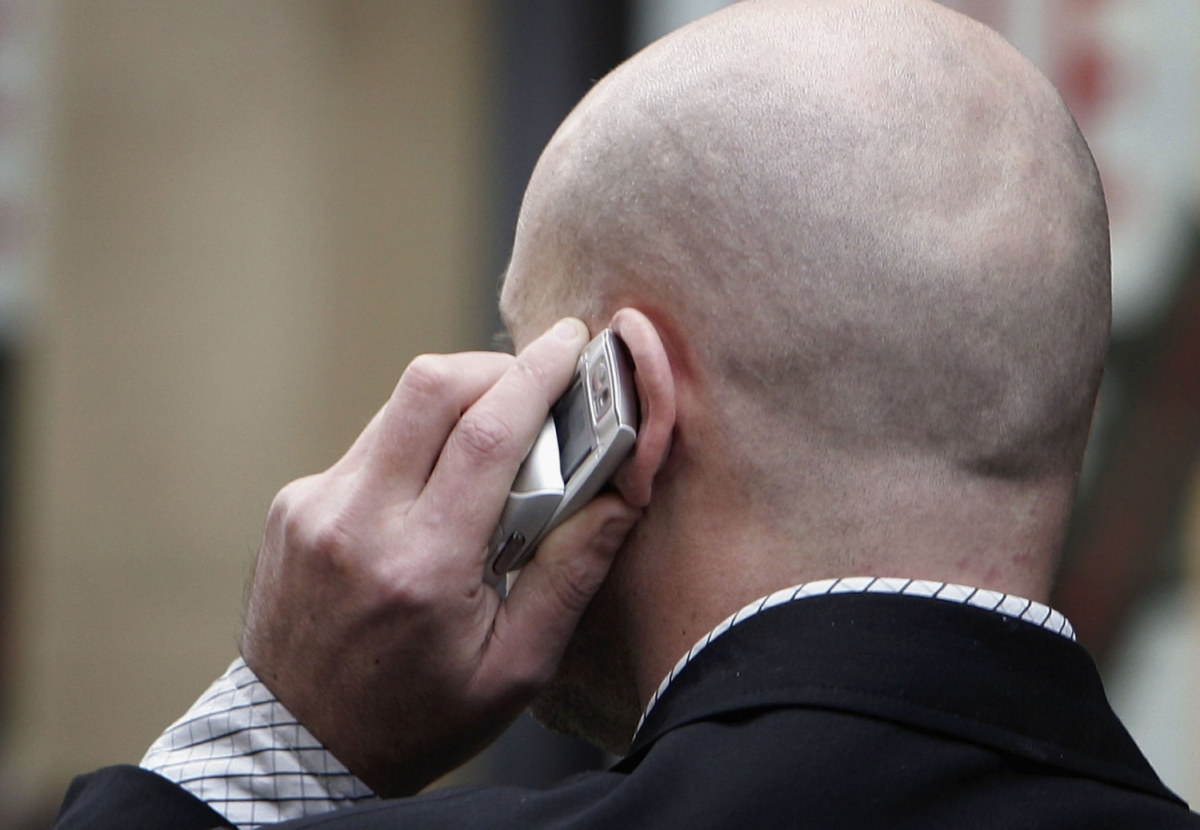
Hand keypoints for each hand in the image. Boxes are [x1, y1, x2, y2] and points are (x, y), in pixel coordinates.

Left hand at [240, 318, 641, 796]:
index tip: (569, 342)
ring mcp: (313, 508)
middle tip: (535, 387)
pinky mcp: (293, 505)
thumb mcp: (516, 665)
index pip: (486, 434)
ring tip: (490, 454)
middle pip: (429, 387)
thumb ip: (572, 570)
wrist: (297, 747)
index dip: (536, 374)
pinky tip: (432, 497)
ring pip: (397, 407)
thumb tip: (622, 490)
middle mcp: (356, 523)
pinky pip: (370, 446)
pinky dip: (415, 448)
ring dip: (455, 407)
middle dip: (493, 368)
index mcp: (421, 567)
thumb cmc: (416, 717)